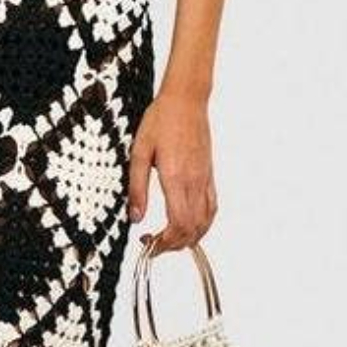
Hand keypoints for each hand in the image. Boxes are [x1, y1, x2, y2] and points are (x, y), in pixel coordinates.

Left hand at [127, 87, 218, 251]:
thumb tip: (135, 217)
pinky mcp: (209, 176)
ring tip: (169, 238)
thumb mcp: (139, 152)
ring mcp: (205, 180)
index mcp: (176, 178)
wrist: (187, 101)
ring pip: (206, 222)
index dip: (165, 243)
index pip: (178, 225)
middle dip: (174, 245)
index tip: (149, 244)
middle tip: (154, 244)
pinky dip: (202, 224)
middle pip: (193, 229)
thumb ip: (137, 188)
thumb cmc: (161, 121)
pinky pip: (211, 208)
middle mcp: (194, 183)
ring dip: (189, 237)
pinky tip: (189, 224)